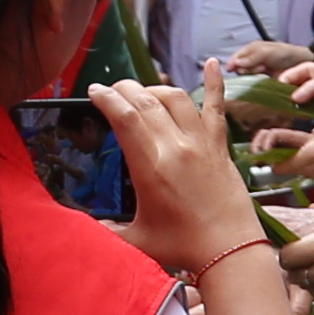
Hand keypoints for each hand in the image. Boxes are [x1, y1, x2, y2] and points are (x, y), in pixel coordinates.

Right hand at [95, 78, 264, 267]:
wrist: (231, 251)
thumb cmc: (184, 248)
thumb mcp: (136, 239)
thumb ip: (106, 231)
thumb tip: (83, 229)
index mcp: (151, 167)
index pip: (124, 118)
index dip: (107, 99)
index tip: (95, 91)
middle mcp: (176, 148)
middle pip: (147, 102)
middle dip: (125, 89)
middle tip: (114, 91)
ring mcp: (201, 144)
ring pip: (177, 99)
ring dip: (156, 90)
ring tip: (143, 93)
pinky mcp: (220, 148)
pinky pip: (217, 108)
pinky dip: (215, 83)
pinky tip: (212, 63)